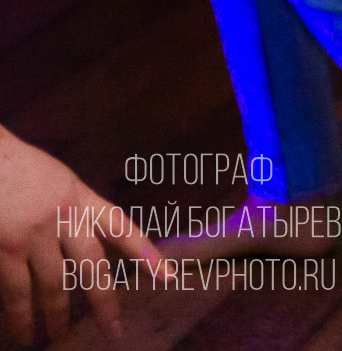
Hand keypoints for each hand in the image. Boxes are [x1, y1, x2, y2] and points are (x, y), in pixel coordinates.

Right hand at [0, 127, 163, 345]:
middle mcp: (64, 218)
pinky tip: (24, 333)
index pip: (122, 228)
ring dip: (57, 318)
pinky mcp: (5, 250)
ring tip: (59, 339)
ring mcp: (34, 237)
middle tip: (114, 333)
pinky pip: (16, 293)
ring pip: (53, 288)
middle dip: (105, 303)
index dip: (145, 254)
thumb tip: (78, 244)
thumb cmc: (15, 167)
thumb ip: (71, 208)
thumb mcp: (55, 180)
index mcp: (80, 197)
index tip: (168, 277)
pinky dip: (20, 317)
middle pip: (92, 268)